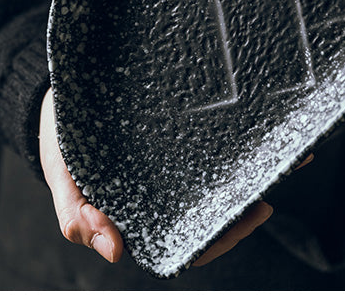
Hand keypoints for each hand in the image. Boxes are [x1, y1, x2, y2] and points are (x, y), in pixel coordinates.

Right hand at [40, 87, 313, 265]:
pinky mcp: (176, 130)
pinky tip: (261, 121)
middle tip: (268, 191)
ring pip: (216, 174)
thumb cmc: (60, 141)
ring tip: (285, 154)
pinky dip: (237, 133)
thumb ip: (77, 217)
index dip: (220, 238)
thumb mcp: (62, 178)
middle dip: (244, 206)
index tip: (248, 218)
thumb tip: (114, 251)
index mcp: (139, 211)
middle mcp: (163, 189)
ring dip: (250, 168)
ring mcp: (172, 160)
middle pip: (210, 210)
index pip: (186, 239)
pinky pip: (209, 137)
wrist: (59, 92)